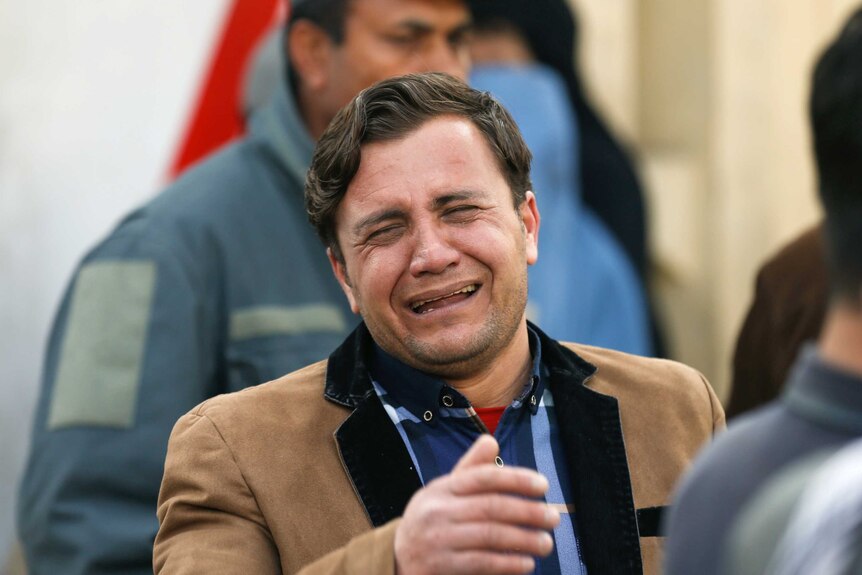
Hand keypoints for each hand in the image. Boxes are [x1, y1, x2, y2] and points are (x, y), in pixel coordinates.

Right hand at [394, 434, 559, 573]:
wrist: (397, 557)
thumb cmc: (431, 519)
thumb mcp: (444, 490)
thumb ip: (470, 469)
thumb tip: (491, 440)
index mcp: (443, 488)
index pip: (483, 477)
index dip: (516, 479)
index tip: (543, 485)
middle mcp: (439, 511)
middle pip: (491, 507)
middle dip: (528, 512)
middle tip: (553, 518)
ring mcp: (438, 540)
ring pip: (490, 535)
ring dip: (523, 540)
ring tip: (545, 543)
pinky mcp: (440, 567)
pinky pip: (482, 563)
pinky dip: (508, 564)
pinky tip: (526, 563)